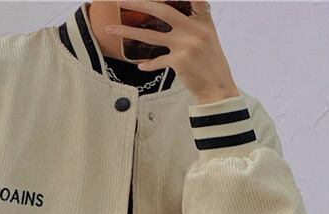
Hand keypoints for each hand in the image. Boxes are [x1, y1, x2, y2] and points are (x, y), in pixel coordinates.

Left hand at [104, 0, 238, 103]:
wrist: (218, 90)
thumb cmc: (211, 66)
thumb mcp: (209, 39)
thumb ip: (195, 24)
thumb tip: (173, 18)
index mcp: (203, 20)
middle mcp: (195, 29)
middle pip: (162, 11)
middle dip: (138, 3)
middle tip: (120, 0)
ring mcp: (186, 44)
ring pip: (150, 36)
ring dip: (127, 32)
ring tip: (110, 29)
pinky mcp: (179, 61)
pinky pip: (157, 60)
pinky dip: (148, 64)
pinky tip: (141, 66)